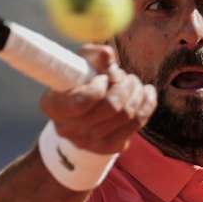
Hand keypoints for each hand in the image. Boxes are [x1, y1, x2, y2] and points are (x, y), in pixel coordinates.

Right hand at [40, 45, 156, 154]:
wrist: (81, 114)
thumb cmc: (79, 81)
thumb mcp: (81, 63)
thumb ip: (92, 55)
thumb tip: (108, 55)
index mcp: (55, 107)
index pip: (83, 102)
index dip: (100, 85)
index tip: (103, 77)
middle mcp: (70, 129)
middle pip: (112, 107)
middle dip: (124, 85)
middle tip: (123, 76)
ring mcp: (91, 142)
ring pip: (127, 115)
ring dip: (136, 92)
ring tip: (132, 82)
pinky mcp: (111, 146)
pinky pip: (137, 123)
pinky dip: (146, 104)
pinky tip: (146, 92)